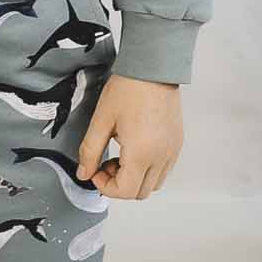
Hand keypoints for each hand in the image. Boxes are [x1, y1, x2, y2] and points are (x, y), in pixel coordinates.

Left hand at [75, 73, 182, 198]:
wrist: (153, 68)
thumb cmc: (129, 89)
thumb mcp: (102, 121)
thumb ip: (90, 151)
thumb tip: (84, 172)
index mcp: (141, 153)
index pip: (125, 191)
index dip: (106, 186)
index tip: (95, 171)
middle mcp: (161, 156)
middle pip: (140, 192)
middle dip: (119, 184)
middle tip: (105, 164)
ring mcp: (172, 150)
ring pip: (153, 183)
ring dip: (135, 178)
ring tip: (121, 156)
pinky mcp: (176, 143)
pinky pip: (163, 169)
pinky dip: (148, 169)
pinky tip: (135, 149)